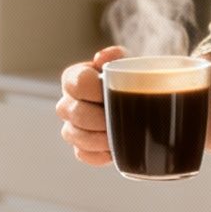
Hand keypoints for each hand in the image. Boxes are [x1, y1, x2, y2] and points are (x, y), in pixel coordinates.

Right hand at [56, 46, 126, 165]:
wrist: (142, 101)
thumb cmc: (131, 80)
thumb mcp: (127, 63)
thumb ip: (117, 56)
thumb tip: (103, 57)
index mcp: (74, 78)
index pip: (75, 83)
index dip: (93, 90)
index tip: (113, 93)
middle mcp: (68, 102)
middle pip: (72, 112)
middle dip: (96, 118)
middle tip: (118, 119)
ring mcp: (72, 127)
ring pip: (73, 135)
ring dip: (96, 138)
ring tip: (116, 137)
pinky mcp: (82, 148)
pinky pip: (82, 155)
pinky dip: (98, 155)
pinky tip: (113, 151)